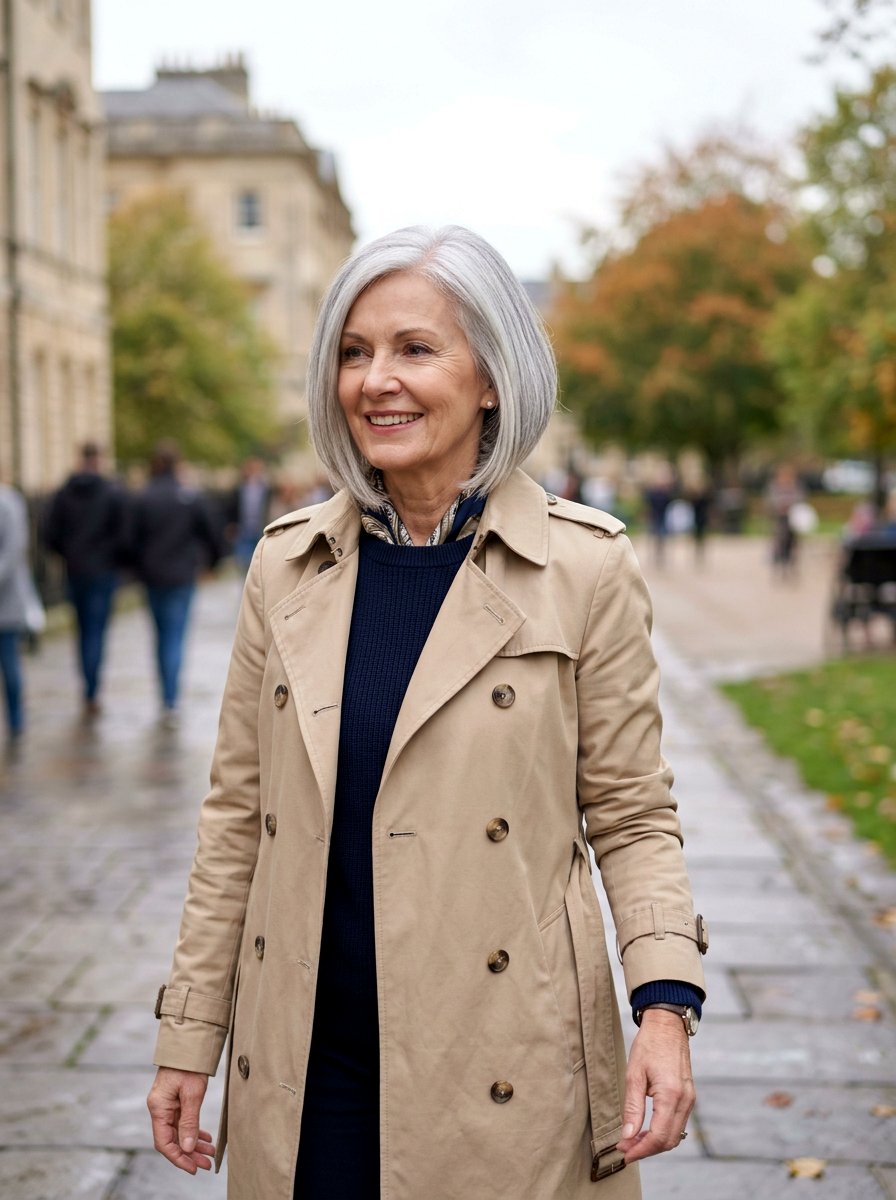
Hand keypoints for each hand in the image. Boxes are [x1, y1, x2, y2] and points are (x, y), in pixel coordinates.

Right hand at [147, 1067, 214, 1173]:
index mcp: (158, 1108)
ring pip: (179, 1132)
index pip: (164, 1142)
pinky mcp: (175, 1100)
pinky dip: (194, 1131)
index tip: (193, 1168)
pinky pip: (183, 1122)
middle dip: (189, 1154)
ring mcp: (167, 1105)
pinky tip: (205, 1138)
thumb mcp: (192, 1094)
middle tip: (207, 1164)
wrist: (189, 1044)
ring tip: (209, 1153)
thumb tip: (188, 1147)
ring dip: (193, 1144)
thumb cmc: (188, 1066)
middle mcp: (160, 1108)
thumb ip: (189, 1121)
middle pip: (173, 1139)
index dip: (178, 1158)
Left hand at [616, 1008, 695, 1162]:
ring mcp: (690, 1099)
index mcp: (671, 1095)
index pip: (659, 1136)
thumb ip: (632, 1108)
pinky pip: (678, 1123)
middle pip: (669, 1141)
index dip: (641, 1149)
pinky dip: (663, 1132)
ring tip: (633, 1140)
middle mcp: (685, 1100)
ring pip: (675, 1135)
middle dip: (647, 1149)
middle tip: (625, 1148)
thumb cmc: (649, 1045)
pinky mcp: (689, 1097)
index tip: (624, 1152)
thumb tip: (628, 1136)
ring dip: (655, 1142)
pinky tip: (646, 1129)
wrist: (667, 1026)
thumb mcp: (634, 1075)